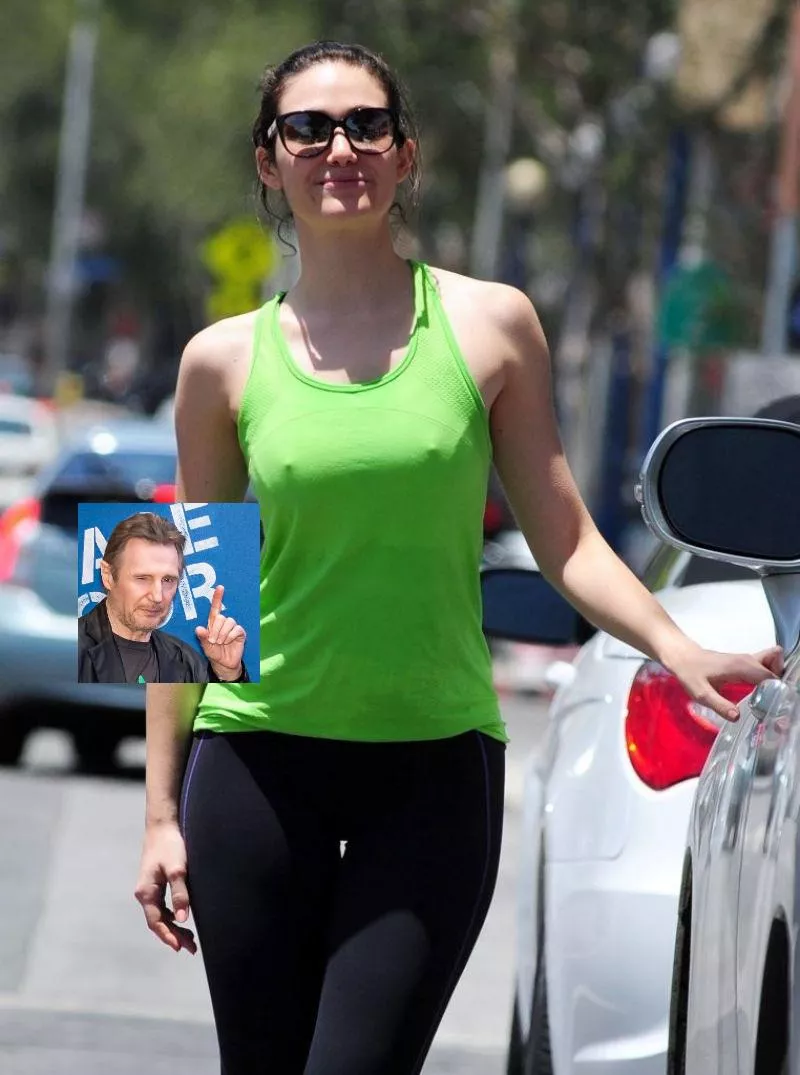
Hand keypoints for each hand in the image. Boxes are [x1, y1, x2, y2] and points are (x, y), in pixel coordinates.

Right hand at [134, 821, 196, 954]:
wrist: (162, 826)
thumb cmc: (170, 846)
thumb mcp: (177, 869)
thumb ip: (180, 894)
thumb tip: (183, 919)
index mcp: (146, 892)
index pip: (156, 922)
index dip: (168, 936)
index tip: (180, 948)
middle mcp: (144, 893)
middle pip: (158, 921)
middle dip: (173, 936)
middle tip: (192, 948)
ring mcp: (149, 889)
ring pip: (160, 915)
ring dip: (174, 928)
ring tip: (190, 940)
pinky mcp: (155, 883)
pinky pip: (162, 907)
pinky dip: (172, 916)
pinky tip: (182, 920)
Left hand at [195, 584, 245, 680]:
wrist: (224, 664)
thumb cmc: (214, 653)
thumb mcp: (205, 646)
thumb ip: (202, 637)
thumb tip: (199, 629)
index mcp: (214, 623)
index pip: (216, 608)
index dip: (218, 597)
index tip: (220, 587)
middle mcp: (223, 623)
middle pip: (221, 617)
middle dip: (216, 630)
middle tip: (214, 640)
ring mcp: (232, 627)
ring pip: (229, 622)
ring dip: (223, 634)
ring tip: (221, 642)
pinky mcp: (240, 632)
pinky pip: (236, 629)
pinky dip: (231, 636)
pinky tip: (229, 641)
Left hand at [667, 643, 784, 722]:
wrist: (682, 657)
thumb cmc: (690, 673)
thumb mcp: (701, 694)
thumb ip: (720, 705)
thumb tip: (737, 717)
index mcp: (741, 667)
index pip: (771, 676)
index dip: (774, 691)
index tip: (769, 706)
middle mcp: (748, 660)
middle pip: (777, 668)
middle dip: (777, 685)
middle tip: (767, 701)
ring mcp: (747, 659)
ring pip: (773, 663)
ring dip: (773, 679)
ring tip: (763, 697)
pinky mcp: (744, 662)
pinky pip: (765, 666)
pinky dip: (767, 676)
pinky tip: (756, 692)